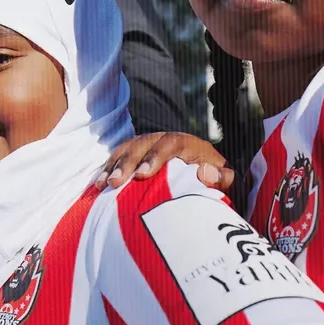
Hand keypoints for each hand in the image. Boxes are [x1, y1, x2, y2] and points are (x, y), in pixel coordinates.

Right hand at [96, 132, 231, 191]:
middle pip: (141, 144)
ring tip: (102, 185)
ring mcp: (146, 145)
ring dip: (113, 166)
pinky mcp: (134, 155)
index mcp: (186, 142)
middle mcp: (163, 139)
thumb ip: (222, 177)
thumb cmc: (214, 177)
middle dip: (127, 162)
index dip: (155, 156)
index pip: (169, 143)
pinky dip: (107, 169)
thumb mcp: (226, 178)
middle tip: (116, 182)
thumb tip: (205, 173)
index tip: (143, 175)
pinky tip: (98, 184)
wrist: (204, 171)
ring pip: (125, 149)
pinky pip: (117, 157)